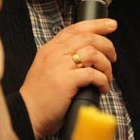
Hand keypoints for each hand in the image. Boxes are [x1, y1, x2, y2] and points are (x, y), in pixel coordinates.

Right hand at [19, 18, 116, 139]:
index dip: (96, 24)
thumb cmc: (39, 96)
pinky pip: (92, 74)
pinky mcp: (66, 81)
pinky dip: (102, 81)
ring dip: (106, 65)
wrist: (27, 114)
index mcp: (50, 49)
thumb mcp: (47, 68)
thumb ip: (62, 58)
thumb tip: (89, 55)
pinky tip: (102, 88)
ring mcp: (60, 66)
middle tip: (113, 57)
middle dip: (107, 45)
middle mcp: (55, 53)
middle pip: (88, 38)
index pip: (76, 28)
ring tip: (107, 77)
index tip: (111, 25)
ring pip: (93, 54)